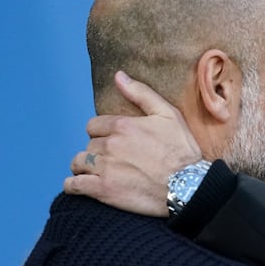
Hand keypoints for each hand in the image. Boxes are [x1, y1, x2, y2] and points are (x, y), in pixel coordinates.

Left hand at [64, 71, 201, 216]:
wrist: (190, 187)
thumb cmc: (182, 151)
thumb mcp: (169, 115)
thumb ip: (141, 93)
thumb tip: (119, 75)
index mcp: (123, 125)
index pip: (94, 126)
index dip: (103, 133)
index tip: (114, 142)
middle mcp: (110, 145)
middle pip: (89, 145)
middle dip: (98, 151)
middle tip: (114, 161)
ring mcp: (105, 168)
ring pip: (78, 163)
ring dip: (85, 167)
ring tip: (98, 173)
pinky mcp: (103, 190)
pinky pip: (74, 185)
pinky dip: (74, 185)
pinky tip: (82, 186)